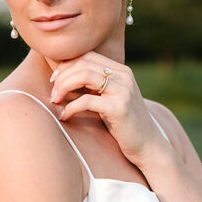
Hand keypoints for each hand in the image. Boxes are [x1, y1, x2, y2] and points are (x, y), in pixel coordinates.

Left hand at [49, 51, 171, 169]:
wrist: (148, 146)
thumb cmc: (122, 124)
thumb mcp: (109, 98)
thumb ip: (93, 86)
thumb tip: (60, 76)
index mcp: (121, 71)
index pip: (87, 55)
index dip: (67, 65)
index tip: (54, 80)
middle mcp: (124, 76)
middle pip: (83, 63)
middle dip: (62, 76)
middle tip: (53, 93)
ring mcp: (123, 91)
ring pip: (85, 76)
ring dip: (64, 87)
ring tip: (55, 100)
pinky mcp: (120, 108)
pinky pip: (87, 101)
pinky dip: (71, 107)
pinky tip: (64, 116)